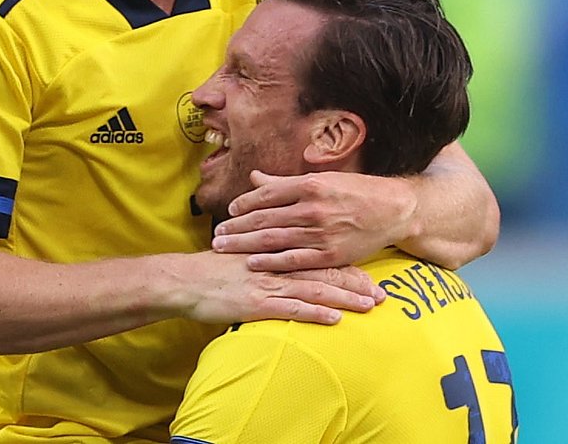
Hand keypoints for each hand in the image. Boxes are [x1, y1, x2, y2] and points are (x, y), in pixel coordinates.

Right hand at [173, 251, 382, 326]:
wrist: (185, 281)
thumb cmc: (215, 268)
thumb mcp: (246, 250)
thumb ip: (271, 248)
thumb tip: (289, 250)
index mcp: (279, 250)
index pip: (321, 254)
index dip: (348, 264)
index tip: (371, 272)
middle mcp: (279, 264)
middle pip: (326, 271)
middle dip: (357, 283)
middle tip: (382, 293)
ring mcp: (270, 283)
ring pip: (317, 289)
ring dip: (346, 298)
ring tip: (370, 306)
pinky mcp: (258, 303)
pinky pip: (294, 309)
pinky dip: (316, 313)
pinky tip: (336, 319)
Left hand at [212, 170, 416, 271]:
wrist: (393, 211)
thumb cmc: (357, 192)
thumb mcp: (323, 180)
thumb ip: (286, 183)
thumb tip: (256, 178)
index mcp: (311, 185)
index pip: (267, 194)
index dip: (244, 204)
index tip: (228, 212)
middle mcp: (313, 207)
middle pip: (264, 218)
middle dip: (237, 227)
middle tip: (216, 235)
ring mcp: (321, 232)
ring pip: (274, 239)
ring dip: (245, 244)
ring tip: (224, 248)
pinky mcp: (330, 254)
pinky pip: (294, 259)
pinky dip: (271, 261)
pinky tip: (252, 263)